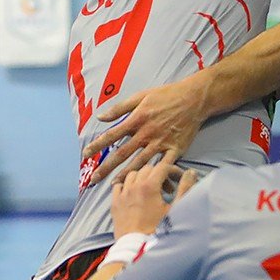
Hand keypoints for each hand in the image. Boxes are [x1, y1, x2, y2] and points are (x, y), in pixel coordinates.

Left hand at [80, 76, 208, 184]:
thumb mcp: (141, 96)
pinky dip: (155, 175)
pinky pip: (163, 165)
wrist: (194, 98)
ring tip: (113, 185)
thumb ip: (119, 108)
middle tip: (93, 179)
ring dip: (125, 174)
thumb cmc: (166, 95)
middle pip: (123, 153)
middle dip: (106, 166)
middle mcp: (147, 133)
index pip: (112, 135)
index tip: (85, 155)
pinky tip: (145, 184)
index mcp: (137, 119)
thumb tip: (100, 117)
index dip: (97, 145)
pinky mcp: (175, 149)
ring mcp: (161, 143)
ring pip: (140, 162)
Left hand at [111, 159, 199, 234]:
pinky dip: (126, 185)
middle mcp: (133, 186)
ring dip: (143, 178)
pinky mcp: (115, 204)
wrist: (138, 249)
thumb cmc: (159, 231)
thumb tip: (190, 172)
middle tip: (167, 189)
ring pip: (132, 175)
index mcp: (149, 186)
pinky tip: (133, 194)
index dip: (173, 170)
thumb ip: (184, 188)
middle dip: (159, 174)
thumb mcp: (176, 210)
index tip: (178, 178)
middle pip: (148, 169)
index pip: (162, 166)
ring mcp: (122, 194)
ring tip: (151, 190)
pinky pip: (118, 186)